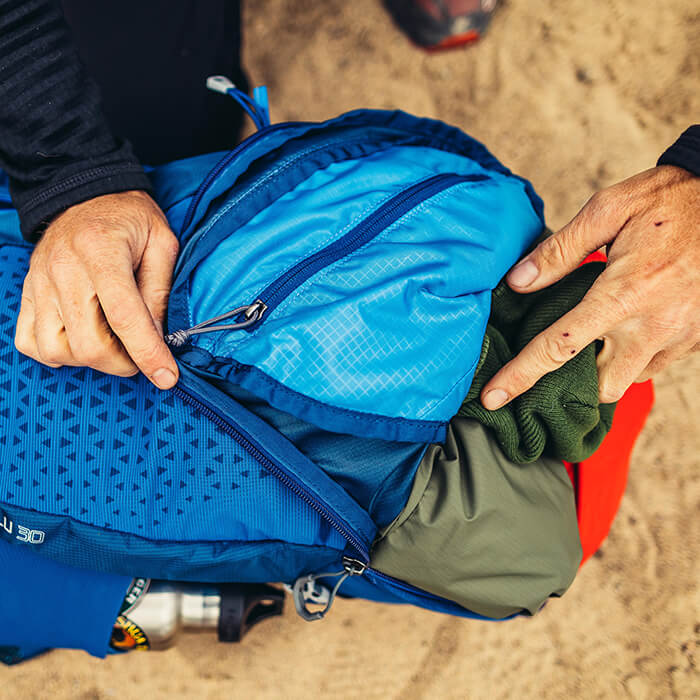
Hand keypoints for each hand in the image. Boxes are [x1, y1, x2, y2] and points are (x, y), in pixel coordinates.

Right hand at [15, 190, 179, 388]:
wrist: (85, 193)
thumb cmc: (129, 218)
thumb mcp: (162, 243)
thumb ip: (159, 292)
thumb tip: (158, 339)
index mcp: (101, 253)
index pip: (125, 317)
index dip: (148, 354)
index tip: (167, 377)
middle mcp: (63, 270)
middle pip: (88, 344)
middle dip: (123, 362)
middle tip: (141, 353)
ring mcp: (39, 284)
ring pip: (58, 350)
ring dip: (92, 360)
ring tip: (113, 342)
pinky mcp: (27, 293)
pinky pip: (31, 343)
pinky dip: (59, 353)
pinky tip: (82, 338)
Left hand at [481, 165, 699, 409]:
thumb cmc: (670, 199)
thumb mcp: (609, 208)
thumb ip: (560, 250)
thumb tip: (518, 282)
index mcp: (623, 294)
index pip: (558, 348)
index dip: (520, 377)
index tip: (492, 398)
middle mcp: (653, 325)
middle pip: (600, 386)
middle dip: (574, 382)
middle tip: (558, 355)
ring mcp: (681, 336)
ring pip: (630, 381)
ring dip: (605, 369)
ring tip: (594, 337)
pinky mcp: (698, 338)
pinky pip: (657, 366)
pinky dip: (634, 358)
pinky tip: (626, 328)